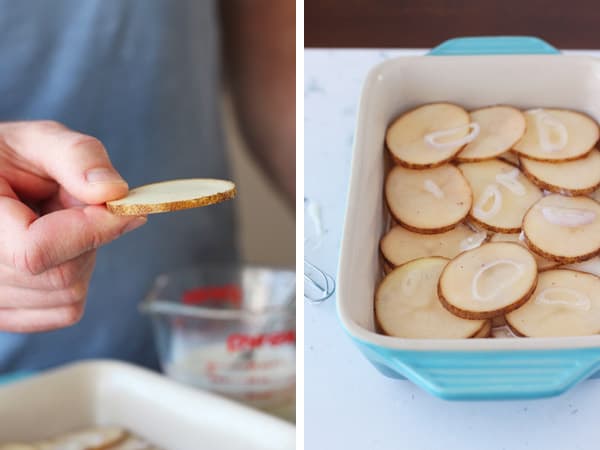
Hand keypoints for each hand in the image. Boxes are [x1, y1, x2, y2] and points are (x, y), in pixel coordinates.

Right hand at [0, 121, 145, 331]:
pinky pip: (63, 311)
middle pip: (61, 278)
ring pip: (68, 298)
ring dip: (81, 258)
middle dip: (87, 240)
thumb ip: (76, 157)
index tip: (123, 208)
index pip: (35, 252)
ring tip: (53, 225)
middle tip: (71, 207)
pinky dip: (74, 280)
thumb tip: (114, 193)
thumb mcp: (38, 141)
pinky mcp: (4, 314)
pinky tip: (53, 251)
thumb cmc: (9, 159)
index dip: (89, 231)